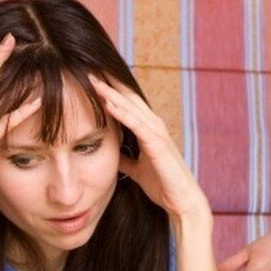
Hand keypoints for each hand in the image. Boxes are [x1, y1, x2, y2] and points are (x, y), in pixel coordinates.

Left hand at [89, 76, 207, 218]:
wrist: (182, 202)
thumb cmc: (163, 185)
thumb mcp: (137, 170)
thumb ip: (126, 159)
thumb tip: (112, 153)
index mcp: (149, 130)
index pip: (127, 104)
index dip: (110, 90)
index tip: (91, 78)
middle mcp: (154, 126)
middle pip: (128, 98)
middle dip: (109, 84)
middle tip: (88, 68)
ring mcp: (157, 134)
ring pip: (131, 107)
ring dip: (111, 93)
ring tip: (93, 79)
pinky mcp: (158, 145)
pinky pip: (137, 125)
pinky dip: (122, 113)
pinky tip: (108, 104)